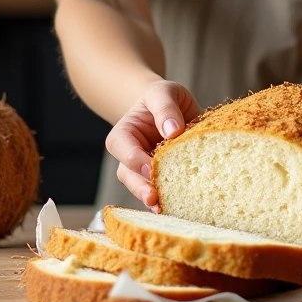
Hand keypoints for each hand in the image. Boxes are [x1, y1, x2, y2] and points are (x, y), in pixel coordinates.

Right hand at [104, 80, 200, 210]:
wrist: (172, 107)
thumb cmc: (163, 98)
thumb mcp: (163, 92)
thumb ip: (165, 107)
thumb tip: (173, 131)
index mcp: (124, 134)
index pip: (122, 148)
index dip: (135, 159)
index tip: (151, 167)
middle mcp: (130, 156)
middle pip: (128, 175)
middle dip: (140, 188)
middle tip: (154, 198)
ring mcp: (144, 171)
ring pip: (141, 189)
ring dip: (152, 199)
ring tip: (165, 209)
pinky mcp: (161, 179)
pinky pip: (161, 193)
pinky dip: (169, 200)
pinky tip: (179, 207)